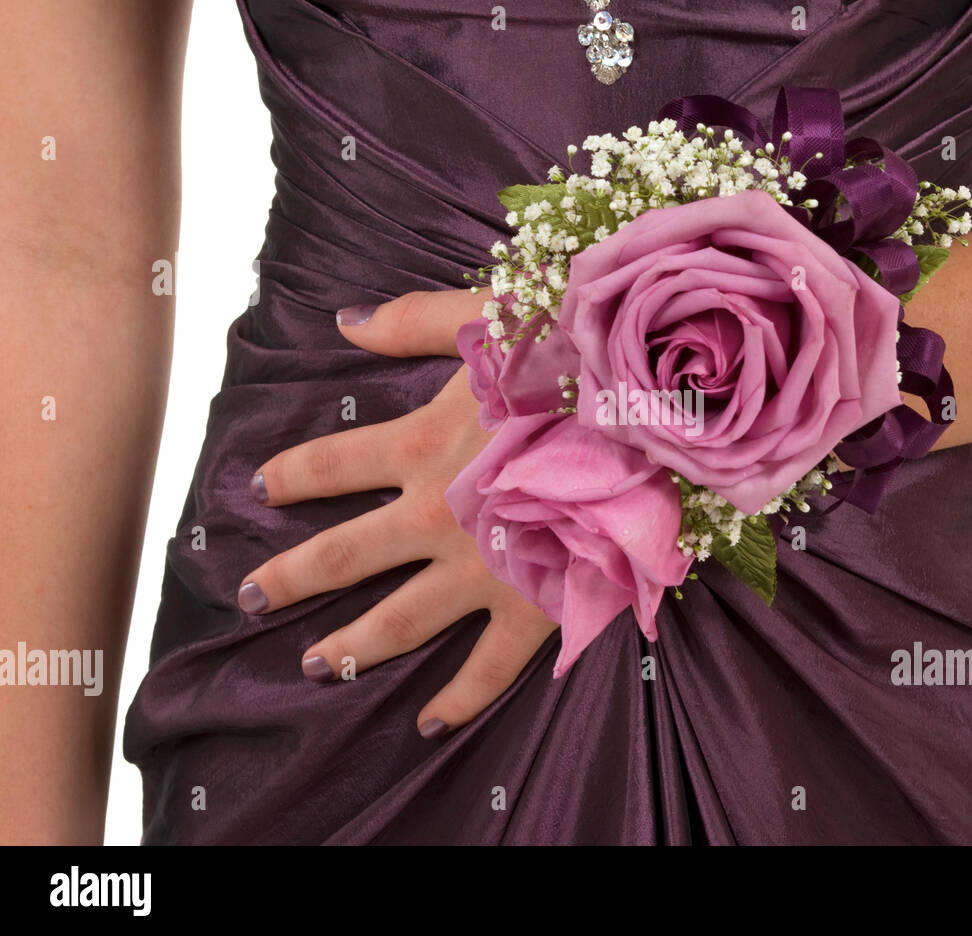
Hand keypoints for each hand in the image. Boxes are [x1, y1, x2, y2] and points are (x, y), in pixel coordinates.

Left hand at [238, 289, 557, 739]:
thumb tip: (343, 323)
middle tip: (252, 598)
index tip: (257, 490)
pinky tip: (428, 724)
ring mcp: (478, 570)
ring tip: (314, 668)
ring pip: (397, 621)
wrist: (646, 419)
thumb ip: (411, 321)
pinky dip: (457, 700)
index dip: (288, 476)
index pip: (331, 465)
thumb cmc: (569, 363)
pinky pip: (486, 668)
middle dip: (290, 579)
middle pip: (341, 556)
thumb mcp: (486, 321)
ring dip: (350, 647)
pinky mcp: (529, 607)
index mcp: (421, 445)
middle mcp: (434, 516)